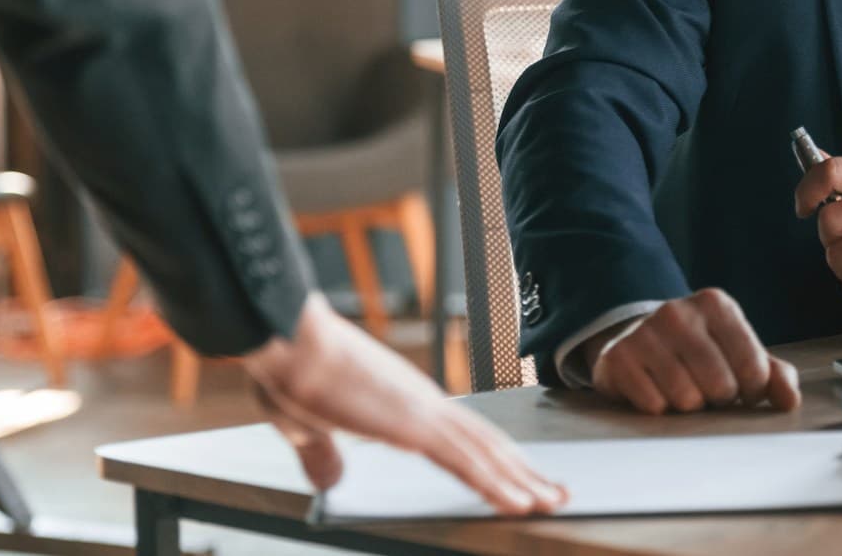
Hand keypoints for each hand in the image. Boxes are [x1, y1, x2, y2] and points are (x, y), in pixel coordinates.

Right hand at [242, 292, 566, 513]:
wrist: (286, 339)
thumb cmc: (291, 371)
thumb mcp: (307, 426)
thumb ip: (323, 453)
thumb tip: (330, 478)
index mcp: (404, 403)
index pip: (461, 434)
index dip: (493, 456)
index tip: (518, 473)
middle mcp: (423, 404)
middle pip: (485, 442)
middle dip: (522, 470)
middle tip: (555, 491)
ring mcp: (422, 413)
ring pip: (484, 452)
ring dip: (520, 479)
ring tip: (551, 500)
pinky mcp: (412, 426)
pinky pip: (463, 461)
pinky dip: (494, 484)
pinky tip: (517, 501)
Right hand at [578, 289, 800, 414]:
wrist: (640, 338)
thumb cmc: (700, 350)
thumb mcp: (739, 352)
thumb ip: (773, 374)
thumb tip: (789, 401)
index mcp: (716, 305)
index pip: (753, 368)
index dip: (752, 390)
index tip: (743, 387)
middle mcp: (678, 312)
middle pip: (720, 387)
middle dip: (718, 399)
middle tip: (708, 388)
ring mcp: (645, 332)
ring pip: (686, 399)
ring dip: (689, 406)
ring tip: (682, 387)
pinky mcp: (618, 357)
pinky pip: (654, 406)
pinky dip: (659, 408)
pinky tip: (655, 389)